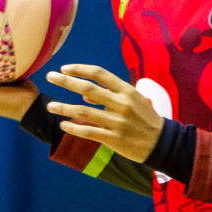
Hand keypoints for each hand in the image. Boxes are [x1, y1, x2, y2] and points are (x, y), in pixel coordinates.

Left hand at [44, 64, 164, 162]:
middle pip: (88, 90)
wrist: (162, 142)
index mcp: (126, 91)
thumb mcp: (133, 100)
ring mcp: (117, 122)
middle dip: (66, 82)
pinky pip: (89, 132)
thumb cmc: (145, 118)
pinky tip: (63, 125)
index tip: (64, 69)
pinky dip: (74, 128)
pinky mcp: (114, 139)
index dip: (80, 69)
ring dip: (64, 108)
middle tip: (49, 77)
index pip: (99, 74)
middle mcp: (121, 104)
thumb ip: (110, 95)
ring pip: (84, 112)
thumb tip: (84, 96)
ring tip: (50, 106)